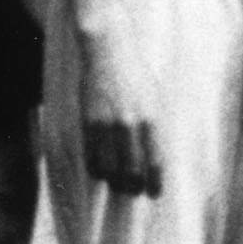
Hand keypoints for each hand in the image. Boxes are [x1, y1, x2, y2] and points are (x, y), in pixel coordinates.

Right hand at [66, 0, 161, 198]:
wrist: (107, 49)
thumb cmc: (133, 73)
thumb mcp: (153, 98)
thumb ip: (153, 126)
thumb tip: (154, 156)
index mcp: (151, 118)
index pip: (154, 160)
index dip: (154, 181)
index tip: (154, 194)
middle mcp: (130, 124)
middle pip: (131, 170)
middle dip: (133, 186)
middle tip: (133, 191)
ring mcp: (107, 124)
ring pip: (109, 168)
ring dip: (114, 180)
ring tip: (116, 183)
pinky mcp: (88, 121)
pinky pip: (91, 156)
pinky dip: (96, 167)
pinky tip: (100, 169)